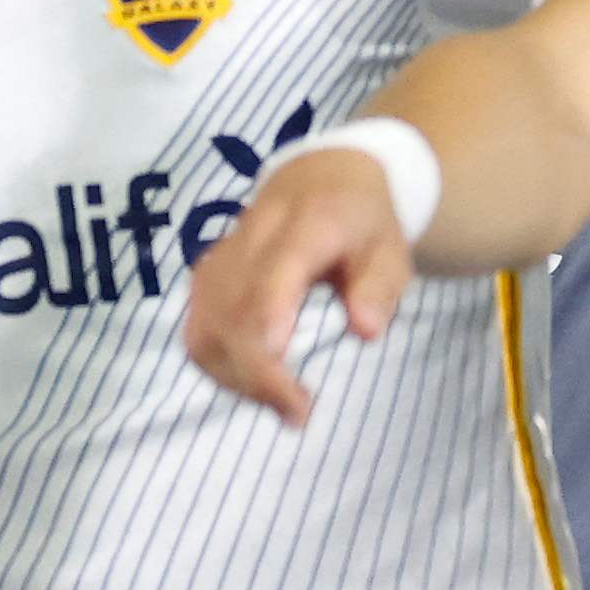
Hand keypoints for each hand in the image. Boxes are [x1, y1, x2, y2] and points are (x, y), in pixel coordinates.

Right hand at [176, 143, 413, 427]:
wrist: (321, 176)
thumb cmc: (363, 224)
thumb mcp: (391, 250)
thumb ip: (379, 288)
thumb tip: (363, 331)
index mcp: (306, 224)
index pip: (274, 275)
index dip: (269, 325)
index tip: (285, 380)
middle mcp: (253, 236)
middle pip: (232, 310)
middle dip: (257, 373)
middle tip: (298, 413)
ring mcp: (222, 254)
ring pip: (206, 322)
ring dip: (235, 374)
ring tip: (278, 400)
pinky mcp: (206, 273)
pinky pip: (197, 326)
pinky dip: (218, 362)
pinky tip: (252, 379)